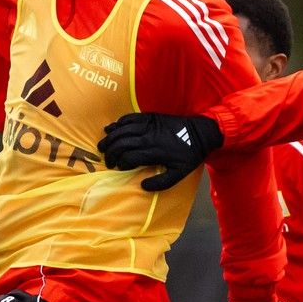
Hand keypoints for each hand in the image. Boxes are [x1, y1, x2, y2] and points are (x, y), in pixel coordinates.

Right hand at [97, 113, 221, 190]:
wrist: (200, 132)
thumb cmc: (189, 154)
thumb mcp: (179, 174)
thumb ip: (161, 183)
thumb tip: (142, 185)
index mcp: (154, 152)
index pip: (128, 158)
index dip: (120, 165)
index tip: (118, 169)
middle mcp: (148, 137)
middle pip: (120, 144)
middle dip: (110, 153)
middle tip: (108, 161)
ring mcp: (147, 124)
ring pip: (121, 130)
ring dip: (109, 138)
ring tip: (102, 146)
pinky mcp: (149, 116)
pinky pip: (128, 117)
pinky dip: (117, 123)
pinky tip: (111, 129)